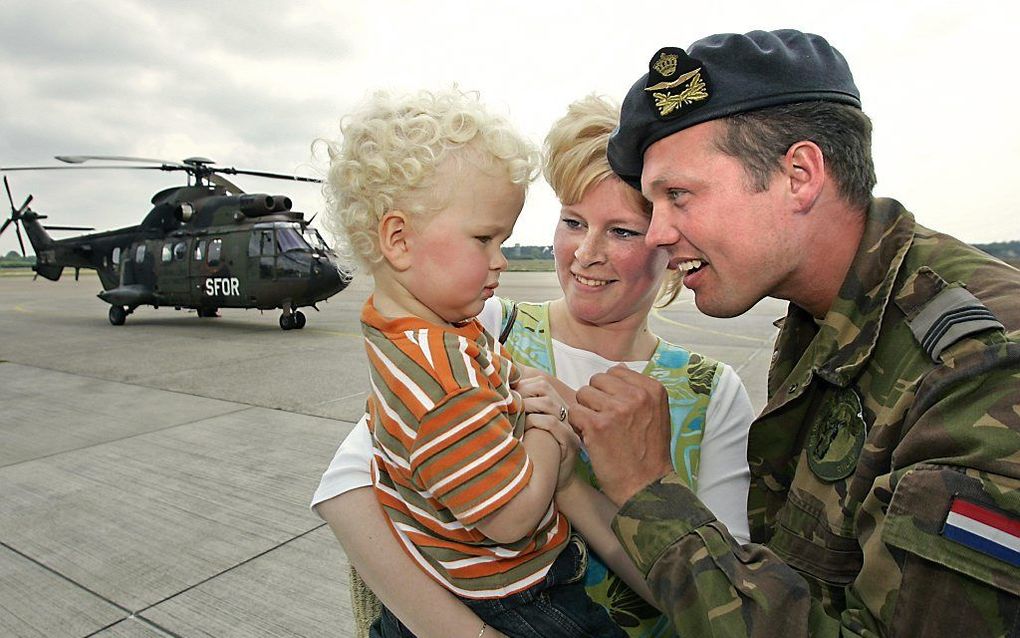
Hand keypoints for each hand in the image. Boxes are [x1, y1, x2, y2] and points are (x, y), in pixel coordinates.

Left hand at [516, 376, 579, 489]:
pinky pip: (551, 424)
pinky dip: (535, 421)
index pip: (542, 382)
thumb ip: (520, 411)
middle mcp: (565, 413)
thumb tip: (499, 394)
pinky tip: (523, 427)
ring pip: (548, 404)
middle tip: (508, 402)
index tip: (506, 393)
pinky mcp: (570, 442)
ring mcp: (569, 427)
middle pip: (545, 388)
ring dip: (527, 406)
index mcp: (556, 406)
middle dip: (523, 392)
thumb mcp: (528, 428)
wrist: (553, 482)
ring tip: (513, 413)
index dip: (523, 384)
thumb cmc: (536, 455)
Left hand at [571, 364, 672, 505]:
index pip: (615, 372)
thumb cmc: (649, 453)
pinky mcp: (597, 425)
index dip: (609, 392)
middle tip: (604, 421)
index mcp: (652, 389)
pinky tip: (590, 438)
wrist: (646, 486)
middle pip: (596, 381)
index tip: (616, 410)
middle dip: (595, 400)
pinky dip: (577, 426)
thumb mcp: (655, 414)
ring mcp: (616, 409)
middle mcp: (636, 395)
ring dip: (585, 412)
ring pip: (582, 395)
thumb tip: (619, 368)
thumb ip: (638, 390)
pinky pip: (574, 412)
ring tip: (598, 430)